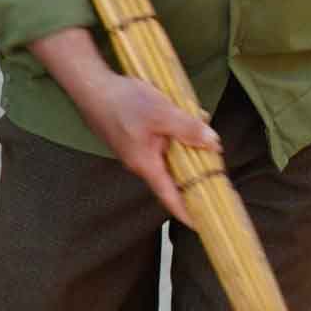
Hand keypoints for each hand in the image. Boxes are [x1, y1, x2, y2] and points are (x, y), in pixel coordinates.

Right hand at [78, 70, 219, 222]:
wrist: (92, 86)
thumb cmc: (121, 102)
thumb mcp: (161, 114)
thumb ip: (188, 129)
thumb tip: (213, 143)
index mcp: (146, 165)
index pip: (169, 196)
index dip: (186, 212)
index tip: (202, 224)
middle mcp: (141, 162)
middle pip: (173, 176)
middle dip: (195, 174)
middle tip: (218, 175)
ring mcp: (137, 149)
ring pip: (169, 156)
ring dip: (187, 148)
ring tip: (206, 138)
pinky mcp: (136, 136)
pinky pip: (162, 141)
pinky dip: (177, 134)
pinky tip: (188, 118)